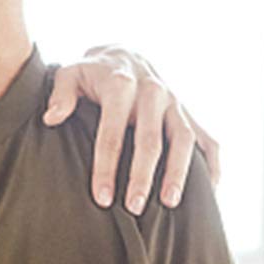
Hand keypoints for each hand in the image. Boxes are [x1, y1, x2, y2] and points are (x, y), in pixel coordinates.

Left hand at [44, 47, 220, 212]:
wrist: (124, 55)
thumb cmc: (91, 73)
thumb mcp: (69, 74)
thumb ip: (60, 94)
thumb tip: (52, 117)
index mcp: (122, 85)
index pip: (112, 132)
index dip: (106, 167)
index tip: (102, 198)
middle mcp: (153, 92)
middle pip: (151, 140)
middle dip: (142, 176)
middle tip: (134, 208)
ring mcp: (176, 103)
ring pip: (183, 140)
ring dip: (178, 173)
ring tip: (169, 204)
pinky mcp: (189, 114)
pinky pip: (208, 140)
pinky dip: (211, 166)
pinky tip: (208, 193)